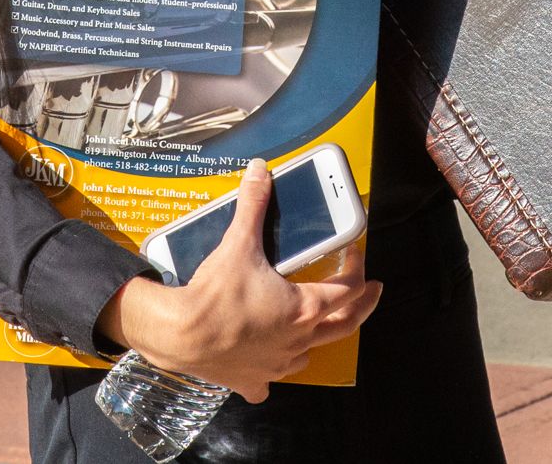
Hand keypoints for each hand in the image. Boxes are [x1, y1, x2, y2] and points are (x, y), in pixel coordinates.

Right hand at [96, 158, 381, 402]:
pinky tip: (268, 364)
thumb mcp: (238, 244)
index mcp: (304, 307)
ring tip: (317, 322)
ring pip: (310, 354)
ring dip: (317, 337)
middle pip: (344, 326)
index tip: (355, 253)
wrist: (179, 335)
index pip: (349, 290)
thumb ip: (253, 205)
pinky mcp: (253, 380)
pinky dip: (273, 371)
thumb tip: (260, 171)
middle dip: (362, 307)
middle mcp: (298, 339)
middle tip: (372, 293)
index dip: (358, 268)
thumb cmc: (214, 295)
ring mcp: (277, 364)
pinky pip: (270, 380)